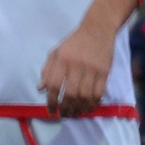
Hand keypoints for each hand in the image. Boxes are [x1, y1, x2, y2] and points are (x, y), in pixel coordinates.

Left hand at [39, 0, 139, 117]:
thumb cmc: (74, 42)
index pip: (53, 84)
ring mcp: (92, 69)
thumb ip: (47, 70)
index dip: (51, 100)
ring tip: (75, 113)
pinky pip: (99, 93)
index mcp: (62, 59)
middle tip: (64, 114)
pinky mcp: (104, 72)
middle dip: (66, 108)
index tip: (51, 110)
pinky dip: (93, 103)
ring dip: (79, 108)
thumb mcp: (56, 52)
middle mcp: (76, 65)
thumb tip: (40, 89)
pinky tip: (88, 107)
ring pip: (85, 96)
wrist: (98, 29)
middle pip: (70, 93)